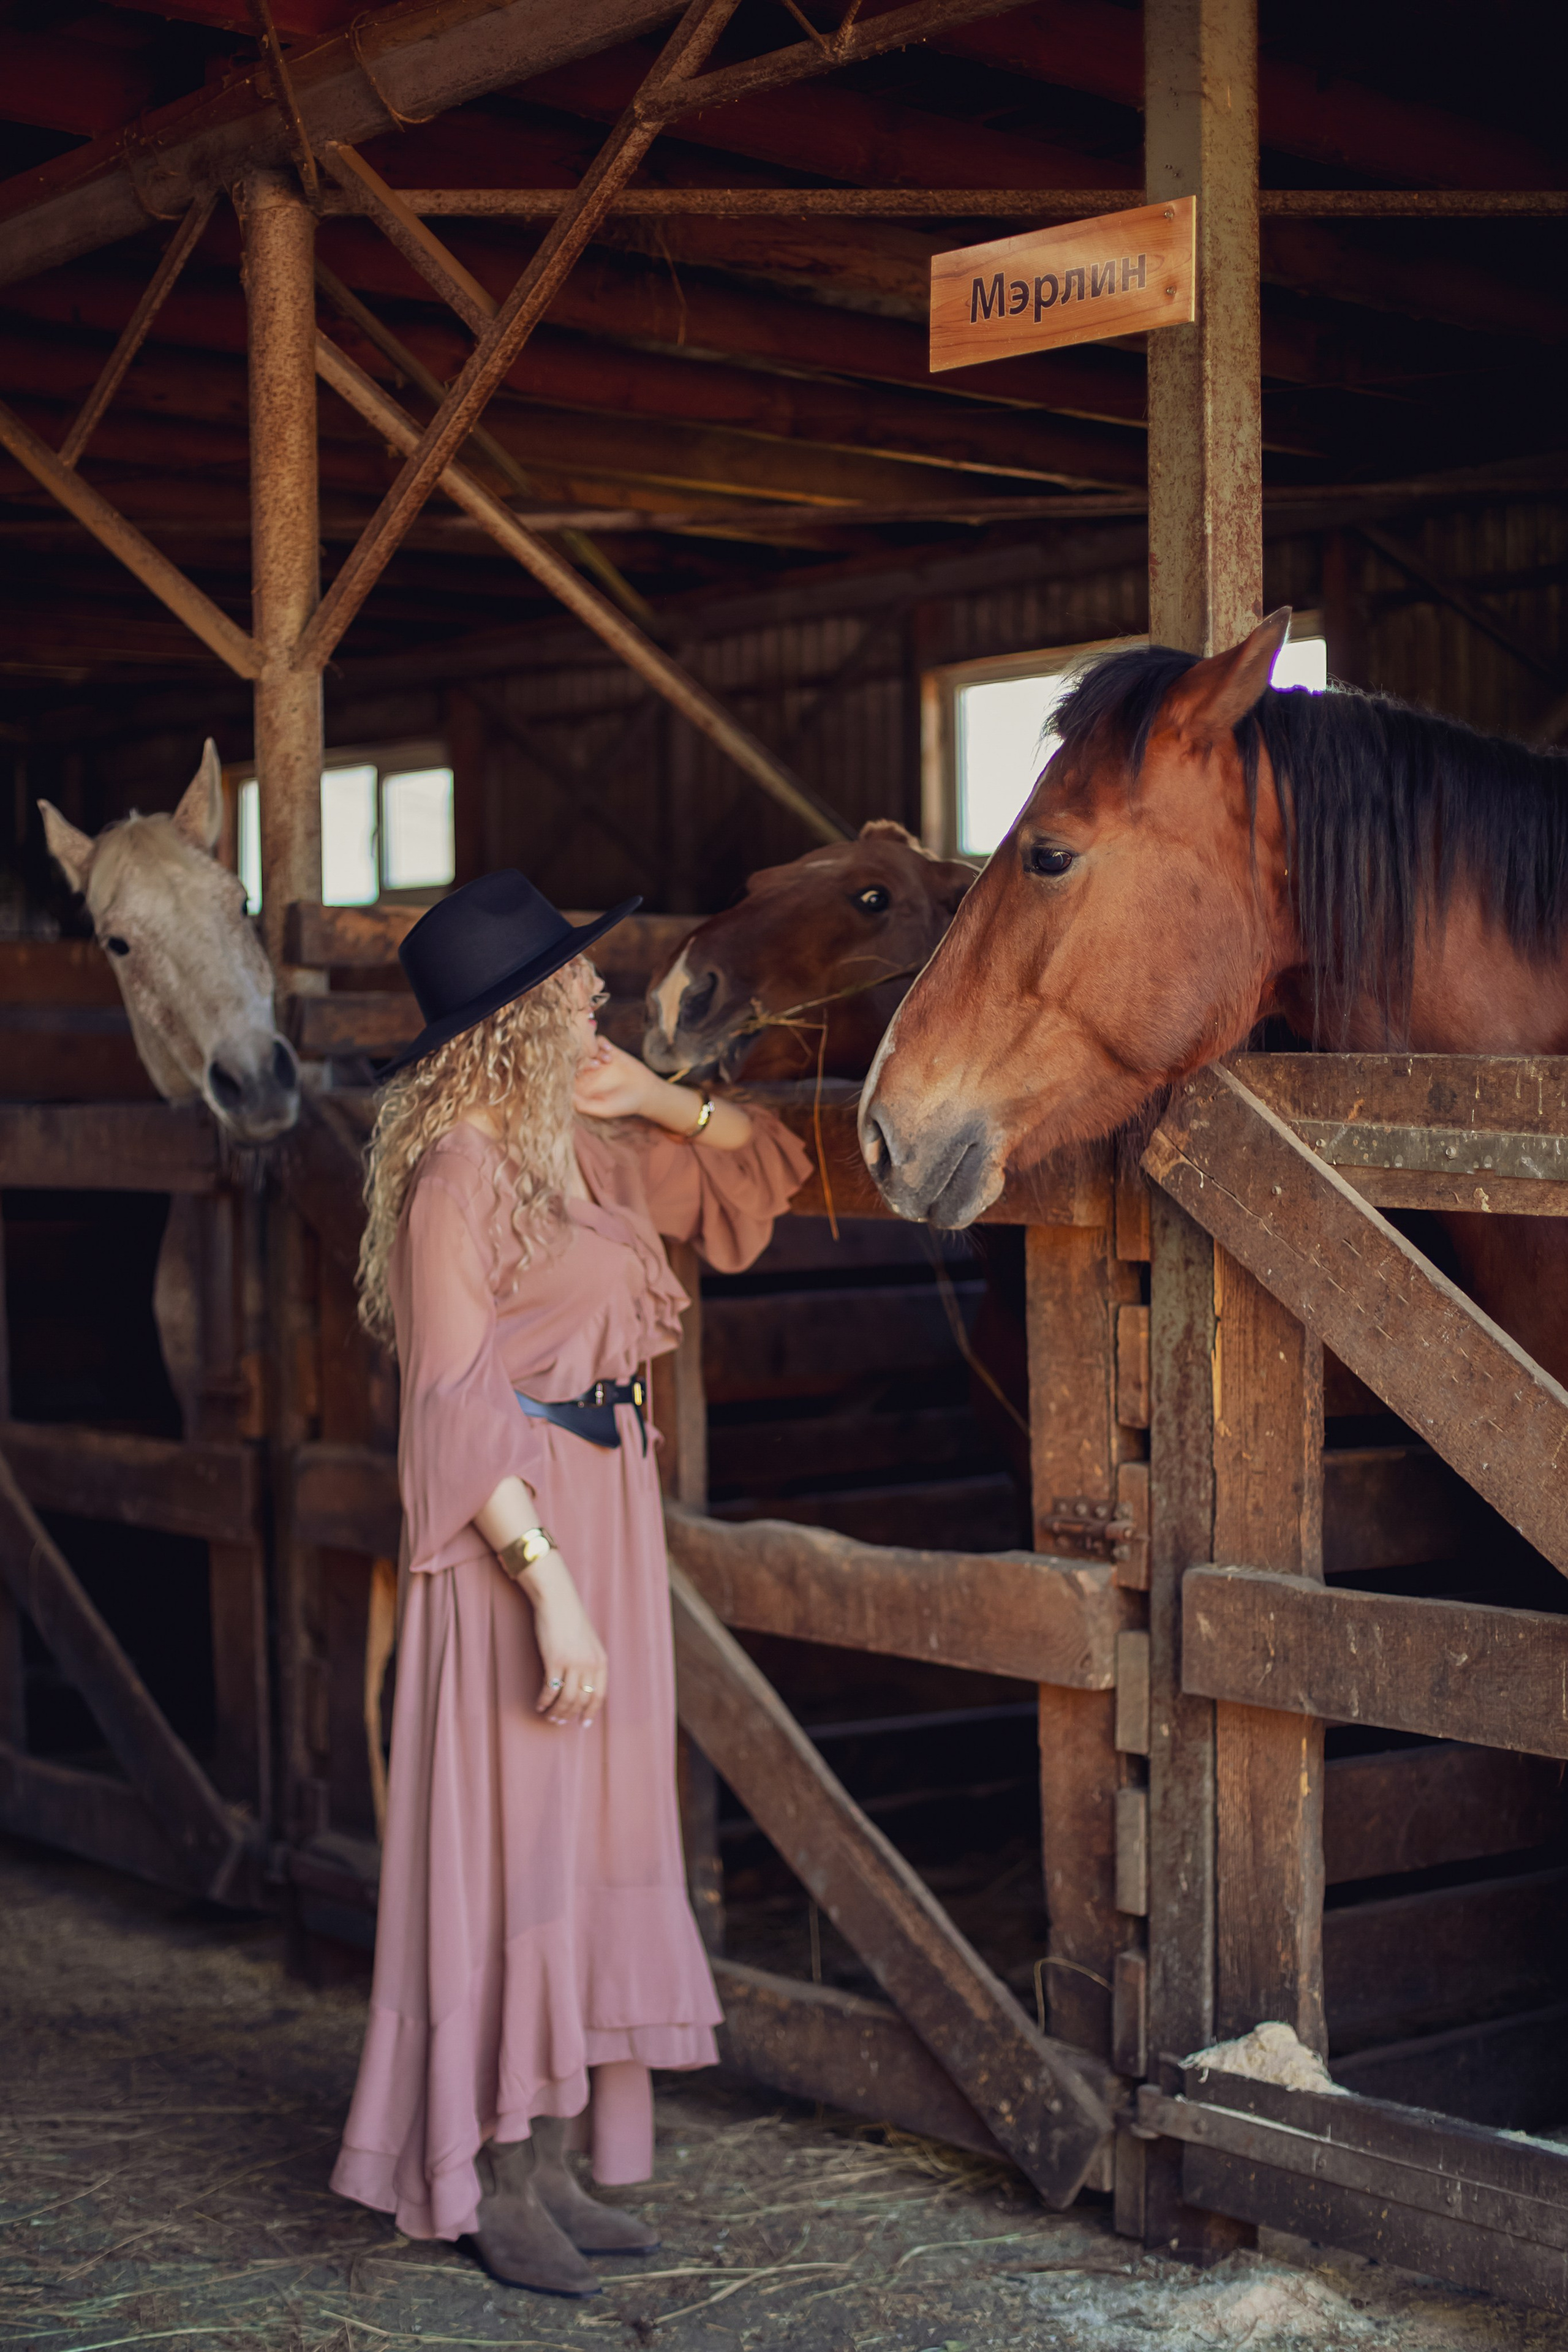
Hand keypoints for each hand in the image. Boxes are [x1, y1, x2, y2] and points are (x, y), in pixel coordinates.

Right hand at [518, 1550, 608, 1727]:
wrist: (557, 1600)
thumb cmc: (570, 1619)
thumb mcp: (588, 1642)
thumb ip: (588, 1663)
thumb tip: (581, 1686)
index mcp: (601, 1660)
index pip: (599, 1695)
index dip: (590, 1712)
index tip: (583, 1723)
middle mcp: (589, 1664)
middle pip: (581, 1700)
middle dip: (569, 1715)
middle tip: (559, 1722)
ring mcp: (573, 1663)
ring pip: (566, 1699)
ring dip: (556, 1712)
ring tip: (548, 1716)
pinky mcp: (555, 1661)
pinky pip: (550, 1690)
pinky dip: (544, 1701)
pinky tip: (539, 1705)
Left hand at [572, 1037, 664, 1122]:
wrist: (646, 1093)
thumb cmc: (624, 1105)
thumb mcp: (603, 1109)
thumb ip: (584, 1105)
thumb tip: (567, 1095)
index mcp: (582, 1085)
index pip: (566, 1073)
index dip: (569, 1070)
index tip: (581, 1073)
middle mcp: (587, 1071)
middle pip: (573, 1057)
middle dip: (582, 1059)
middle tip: (597, 1066)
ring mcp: (598, 1060)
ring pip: (585, 1047)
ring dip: (593, 1052)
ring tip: (607, 1061)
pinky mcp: (610, 1051)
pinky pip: (600, 1041)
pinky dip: (602, 1044)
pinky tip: (611, 1053)